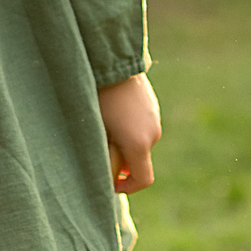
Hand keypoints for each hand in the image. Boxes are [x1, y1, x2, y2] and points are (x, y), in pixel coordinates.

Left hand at [98, 73, 161, 192]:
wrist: (112, 63)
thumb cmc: (98, 99)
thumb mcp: (95, 131)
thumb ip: (102, 155)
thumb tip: (100, 170)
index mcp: (138, 144)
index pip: (144, 180)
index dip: (128, 187)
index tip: (112, 183)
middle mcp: (152, 134)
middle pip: (140, 160)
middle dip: (122, 162)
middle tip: (100, 151)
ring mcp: (154, 119)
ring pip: (140, 143)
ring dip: (125, 144)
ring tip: (104, 129)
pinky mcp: (152, 107)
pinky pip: (143, 127)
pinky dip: (130, 130)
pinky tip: (112, 115)